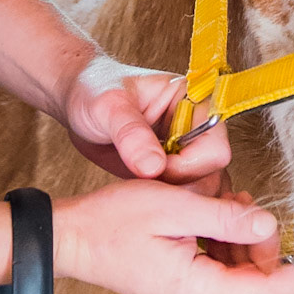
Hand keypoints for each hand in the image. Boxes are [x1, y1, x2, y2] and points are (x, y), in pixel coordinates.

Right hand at [54, 178, 293, 293]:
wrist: (72, 239)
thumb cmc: (111, 223)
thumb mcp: (173, 207)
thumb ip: (225, 217)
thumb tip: (269, 223)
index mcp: (198, 289)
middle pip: (259, 282)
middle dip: (263, 242)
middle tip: (244, 205)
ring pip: (243, 274)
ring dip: (243, 239)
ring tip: (222, 205)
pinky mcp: (186, 291)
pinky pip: (223, 271)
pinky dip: (226, 244)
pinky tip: (211, 218)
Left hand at [59, 53, 231, 184]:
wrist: (78, 102)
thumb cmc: (95, 89)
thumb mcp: (108, 105)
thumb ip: (131, 133)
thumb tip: (154, 167)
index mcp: (194, 101)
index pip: (215, 146)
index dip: (188, 165)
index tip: (152, 165)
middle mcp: (197, 127)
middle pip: (212, 174)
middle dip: (177, 184)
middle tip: (140, 176)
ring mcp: (186, 152)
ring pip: (200, 189)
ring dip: (169, 197)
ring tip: (136, 181)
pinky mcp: (172, 171)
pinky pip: (181, 197)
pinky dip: (162, 203)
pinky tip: (137, 192)